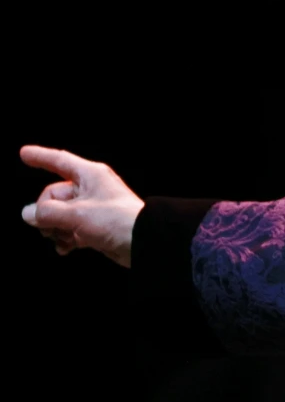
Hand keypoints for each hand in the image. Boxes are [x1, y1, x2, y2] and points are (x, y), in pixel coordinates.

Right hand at [20, 146, 144, 267]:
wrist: (143, 242)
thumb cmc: (117, 220)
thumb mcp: (77, 214)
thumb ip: (47, 213)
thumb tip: (28, 213)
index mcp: (90, 175)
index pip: (60, 161)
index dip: (40, 156)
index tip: (24, 153)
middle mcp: (91, 188)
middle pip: (53, 195)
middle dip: (47, 214)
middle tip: (51, 228)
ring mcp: (92, 207)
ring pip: (59, 215)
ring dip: (55, 229)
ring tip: (65, 238)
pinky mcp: (95, 225)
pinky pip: (70, 228)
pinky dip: (65, 238)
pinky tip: (66, 248)